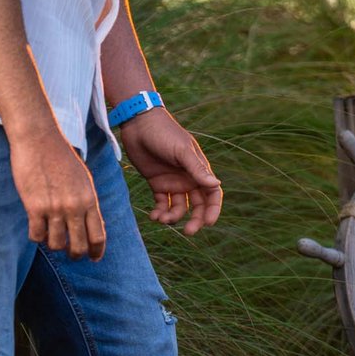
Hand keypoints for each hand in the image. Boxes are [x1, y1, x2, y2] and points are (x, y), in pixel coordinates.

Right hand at [8, 128, 106, 259]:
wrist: (39, 140)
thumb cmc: (61, 159)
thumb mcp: (83, 181)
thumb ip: (87, 202)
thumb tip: (91, 224)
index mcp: (90, 200)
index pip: (98, 235)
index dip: (97, 251)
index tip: (93, 259)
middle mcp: (75, 207)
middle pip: (79, 245)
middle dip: (76, 254)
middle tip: (71, 255)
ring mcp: (54, 208)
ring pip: (56, 244)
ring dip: (54, 246)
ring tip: (51, 239)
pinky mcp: (34, 206)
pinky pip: (36, 235)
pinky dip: (37, 238)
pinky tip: (36, 230)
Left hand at [116, 108, 222, 234]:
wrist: (138, 123)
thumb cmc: (164, 133)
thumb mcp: (181, 151)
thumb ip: (197, 169)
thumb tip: (216, 185)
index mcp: (199, 170)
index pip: (212, 194)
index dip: (213, 209)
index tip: (208, 223)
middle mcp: (188, 179)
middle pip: (197, 205)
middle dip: (195, 220)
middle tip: (188, 232)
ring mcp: (172, 182)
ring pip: (178, 207)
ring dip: (172, 217)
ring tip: (161, 219)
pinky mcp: (157, 183)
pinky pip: (161, 203)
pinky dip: (159, 212)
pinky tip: (153, 215)